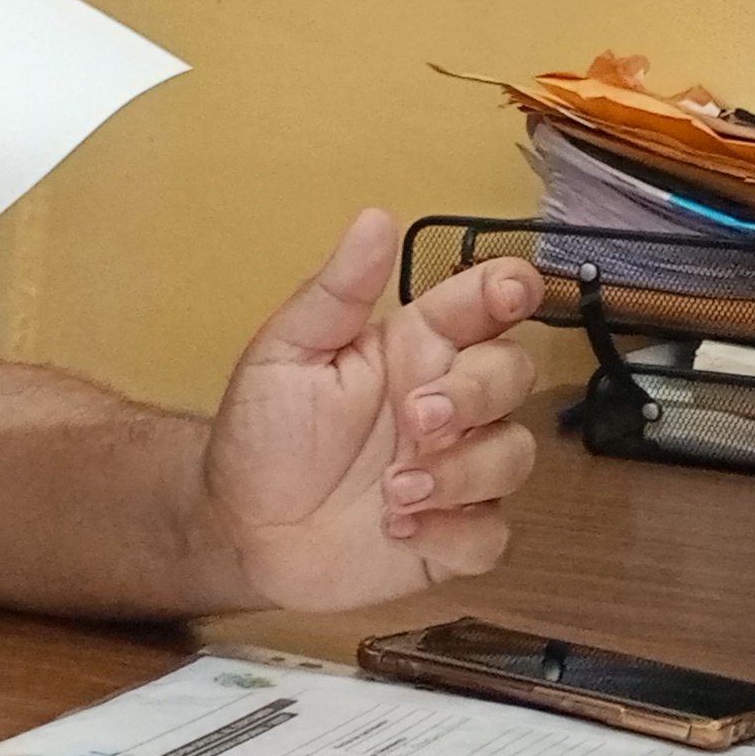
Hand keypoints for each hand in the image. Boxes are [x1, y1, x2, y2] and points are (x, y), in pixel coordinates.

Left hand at [203, 211, 542, 608]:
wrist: (238, 529)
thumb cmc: (263, 434)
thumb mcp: (285, 354)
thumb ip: (337, 292)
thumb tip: (376, 218)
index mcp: (415, 348)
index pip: (485, 304)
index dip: (510, 290)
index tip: (510, 292)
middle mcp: (449, 403)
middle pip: (515, 375)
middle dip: (478, 394)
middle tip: (418, 419)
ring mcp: (459, 470)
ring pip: (516, 455)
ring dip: (465, 472)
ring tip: (394, 492)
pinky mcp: (454, 536)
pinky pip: (494, 534)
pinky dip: (456, 533)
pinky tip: (401, 531)